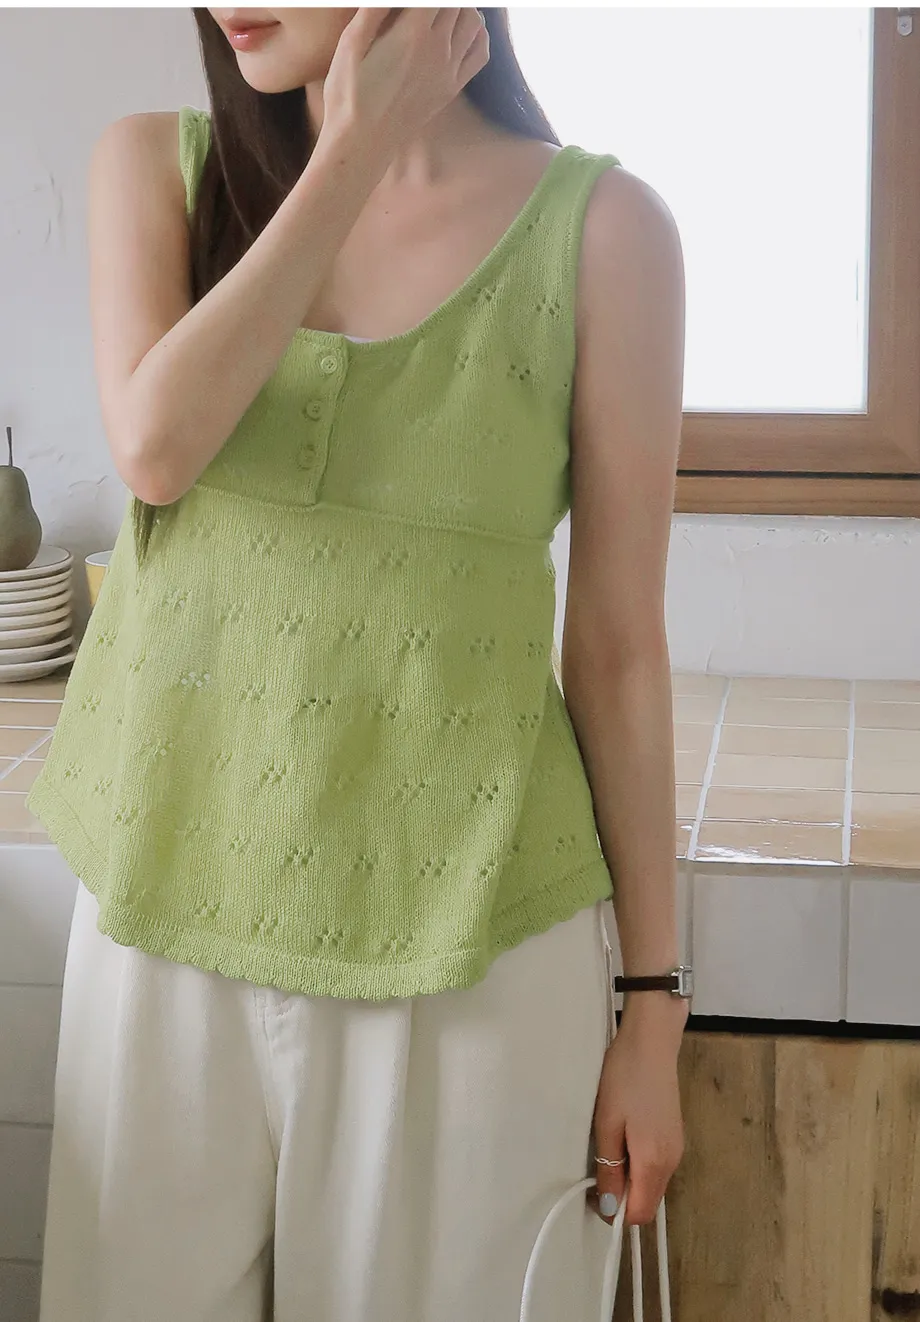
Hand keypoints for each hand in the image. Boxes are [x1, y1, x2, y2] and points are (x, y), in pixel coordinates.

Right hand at [321, 8, 489, 156]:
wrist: (362, 145)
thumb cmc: (349, 95)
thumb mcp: (351, 43)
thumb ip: (375, 8)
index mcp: (413, 33)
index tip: (408, 5)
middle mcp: (438, 49)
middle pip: (457, 3)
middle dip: (442, 0)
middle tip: (422, 9)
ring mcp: (449, 71)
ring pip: (474, 21)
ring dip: (462, 7)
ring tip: (441, 10)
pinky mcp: (451, 88)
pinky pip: (479, 53)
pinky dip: (477, 34)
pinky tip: (459, 30)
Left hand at [590, 998, 685, 1225]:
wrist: (651, 1043)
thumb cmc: (623, 1080)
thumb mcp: (607, 1124)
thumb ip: (609, 1169)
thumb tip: (608, 1207)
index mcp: (654, 1162)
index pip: (640, 1213)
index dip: (615, 1212)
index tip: (594, 1193)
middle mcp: (672, 1162)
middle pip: (648, 1202)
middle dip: (623, 1197)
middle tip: (597, 1168)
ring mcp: (677, 1148)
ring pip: (653, 1185)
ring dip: (631, 1179)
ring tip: (610, 1146)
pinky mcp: (675, 1136)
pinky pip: (657, 1167)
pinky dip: (640, 1165)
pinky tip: (625, 1138)